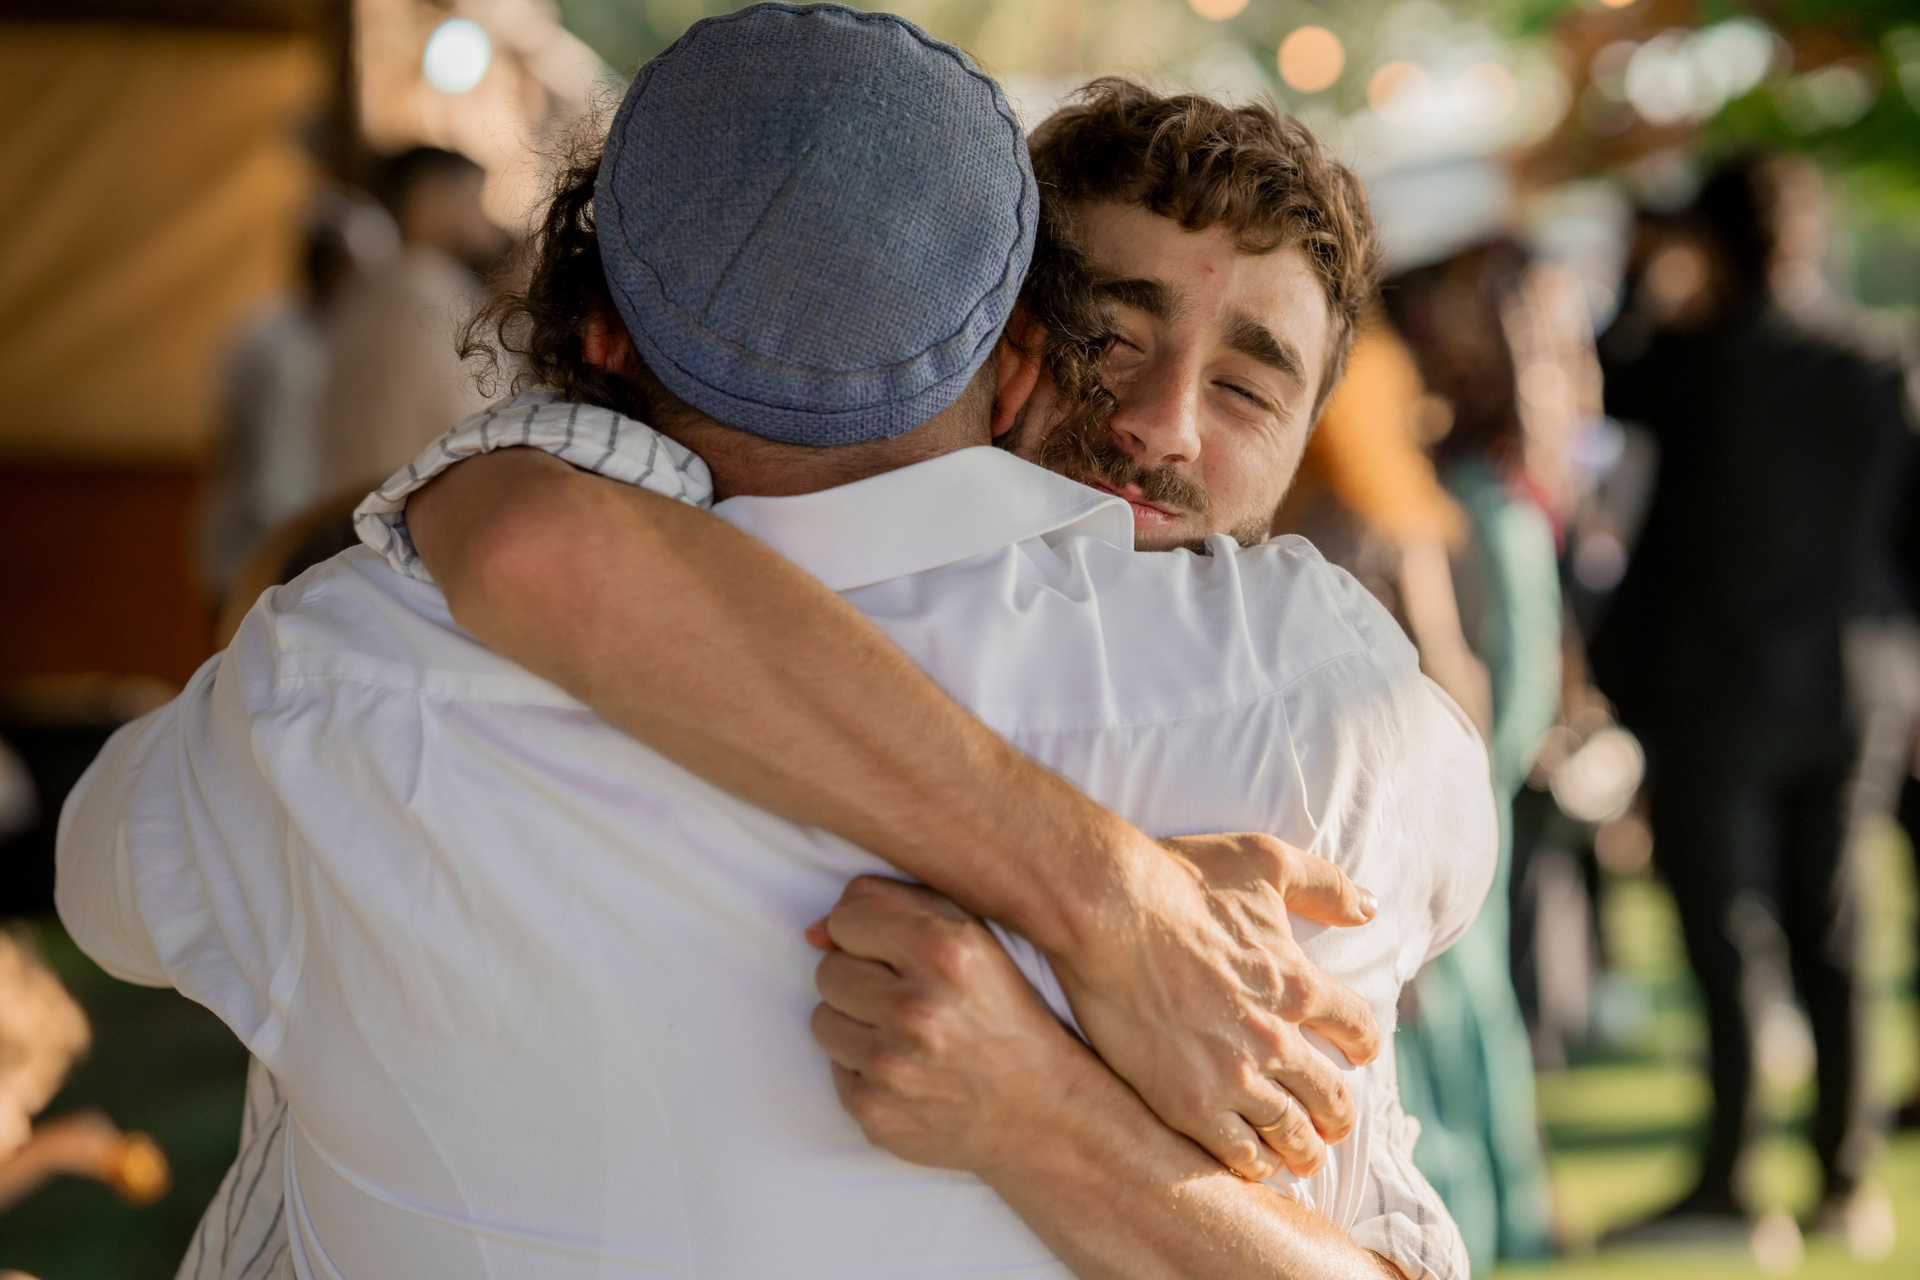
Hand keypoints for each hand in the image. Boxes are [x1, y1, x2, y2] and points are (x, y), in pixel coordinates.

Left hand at [808, 877, 1093, 1176]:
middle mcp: (917, 1010)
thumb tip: (813, 930)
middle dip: (860, 978)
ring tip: (904, 1034)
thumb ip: (895, 904)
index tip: (893, 951)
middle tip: (904, 997)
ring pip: (822, 1019)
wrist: (1040, 1111)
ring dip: (856, 1023)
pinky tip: (907, 1069)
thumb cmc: (1005, 1014)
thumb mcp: (974, 937)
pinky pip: (834, 1069)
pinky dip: (863, 1068)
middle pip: (828, 969)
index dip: (868, 931)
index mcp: (947, 953)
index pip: (849, 915)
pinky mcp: (875, 1112)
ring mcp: (892, 1068)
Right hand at [1049, 833, 1379, 1180]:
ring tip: (1301, 1160)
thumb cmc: (1182, 882)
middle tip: (1333, 1128)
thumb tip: (1368, 906)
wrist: (1109, 911)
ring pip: (1288, 1134)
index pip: (1356, 1028)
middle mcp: (1275, 1039)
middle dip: (1337, 1116)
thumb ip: (1324, 884)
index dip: (1362, 1045)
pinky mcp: (1186, 1103)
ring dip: (1302, 1151)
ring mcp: (1231, 1077)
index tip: (1358, 1056)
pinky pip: (1236, 1154)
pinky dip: (1253, 1164)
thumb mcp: (1266, 861)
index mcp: (1299, 985)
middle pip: (1330, 1096)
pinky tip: (1252, 1164)